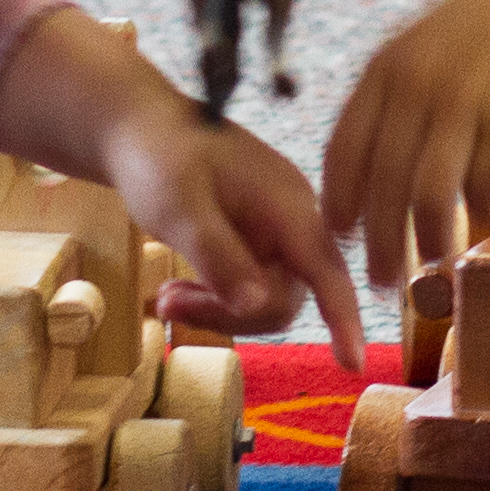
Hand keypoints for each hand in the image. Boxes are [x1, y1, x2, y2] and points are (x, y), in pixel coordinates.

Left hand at [98, 86, 369, 361]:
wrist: (136, 125)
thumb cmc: (157, 156)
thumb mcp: (179, 208)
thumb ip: (220, 256)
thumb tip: (258, 306)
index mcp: (286, 204)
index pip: (327, 270)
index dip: (343, 319)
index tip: (353, 365)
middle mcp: (292, 219)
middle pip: (286, 296)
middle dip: (231, 313)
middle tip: (166, 306)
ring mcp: (275, 229)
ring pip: (265, 296)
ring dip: (218, 308)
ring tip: (164, 299)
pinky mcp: (256, 238)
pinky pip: (249, 284)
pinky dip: (214, 295)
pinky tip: (177, 288)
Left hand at [315, 0, 489, 291]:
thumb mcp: (432, 39)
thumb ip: (400, 89)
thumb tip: (374, 160)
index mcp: (388, 66)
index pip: (344, 150)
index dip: (339, 201)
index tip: (339, 236)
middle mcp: (417, 86)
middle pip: (383, 186)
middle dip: (379, 242)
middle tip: (382, 280)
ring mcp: (466, 103)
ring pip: (429, 198)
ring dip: (430, 240)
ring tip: (438, 258)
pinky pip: (486, 188)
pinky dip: (486, 215)